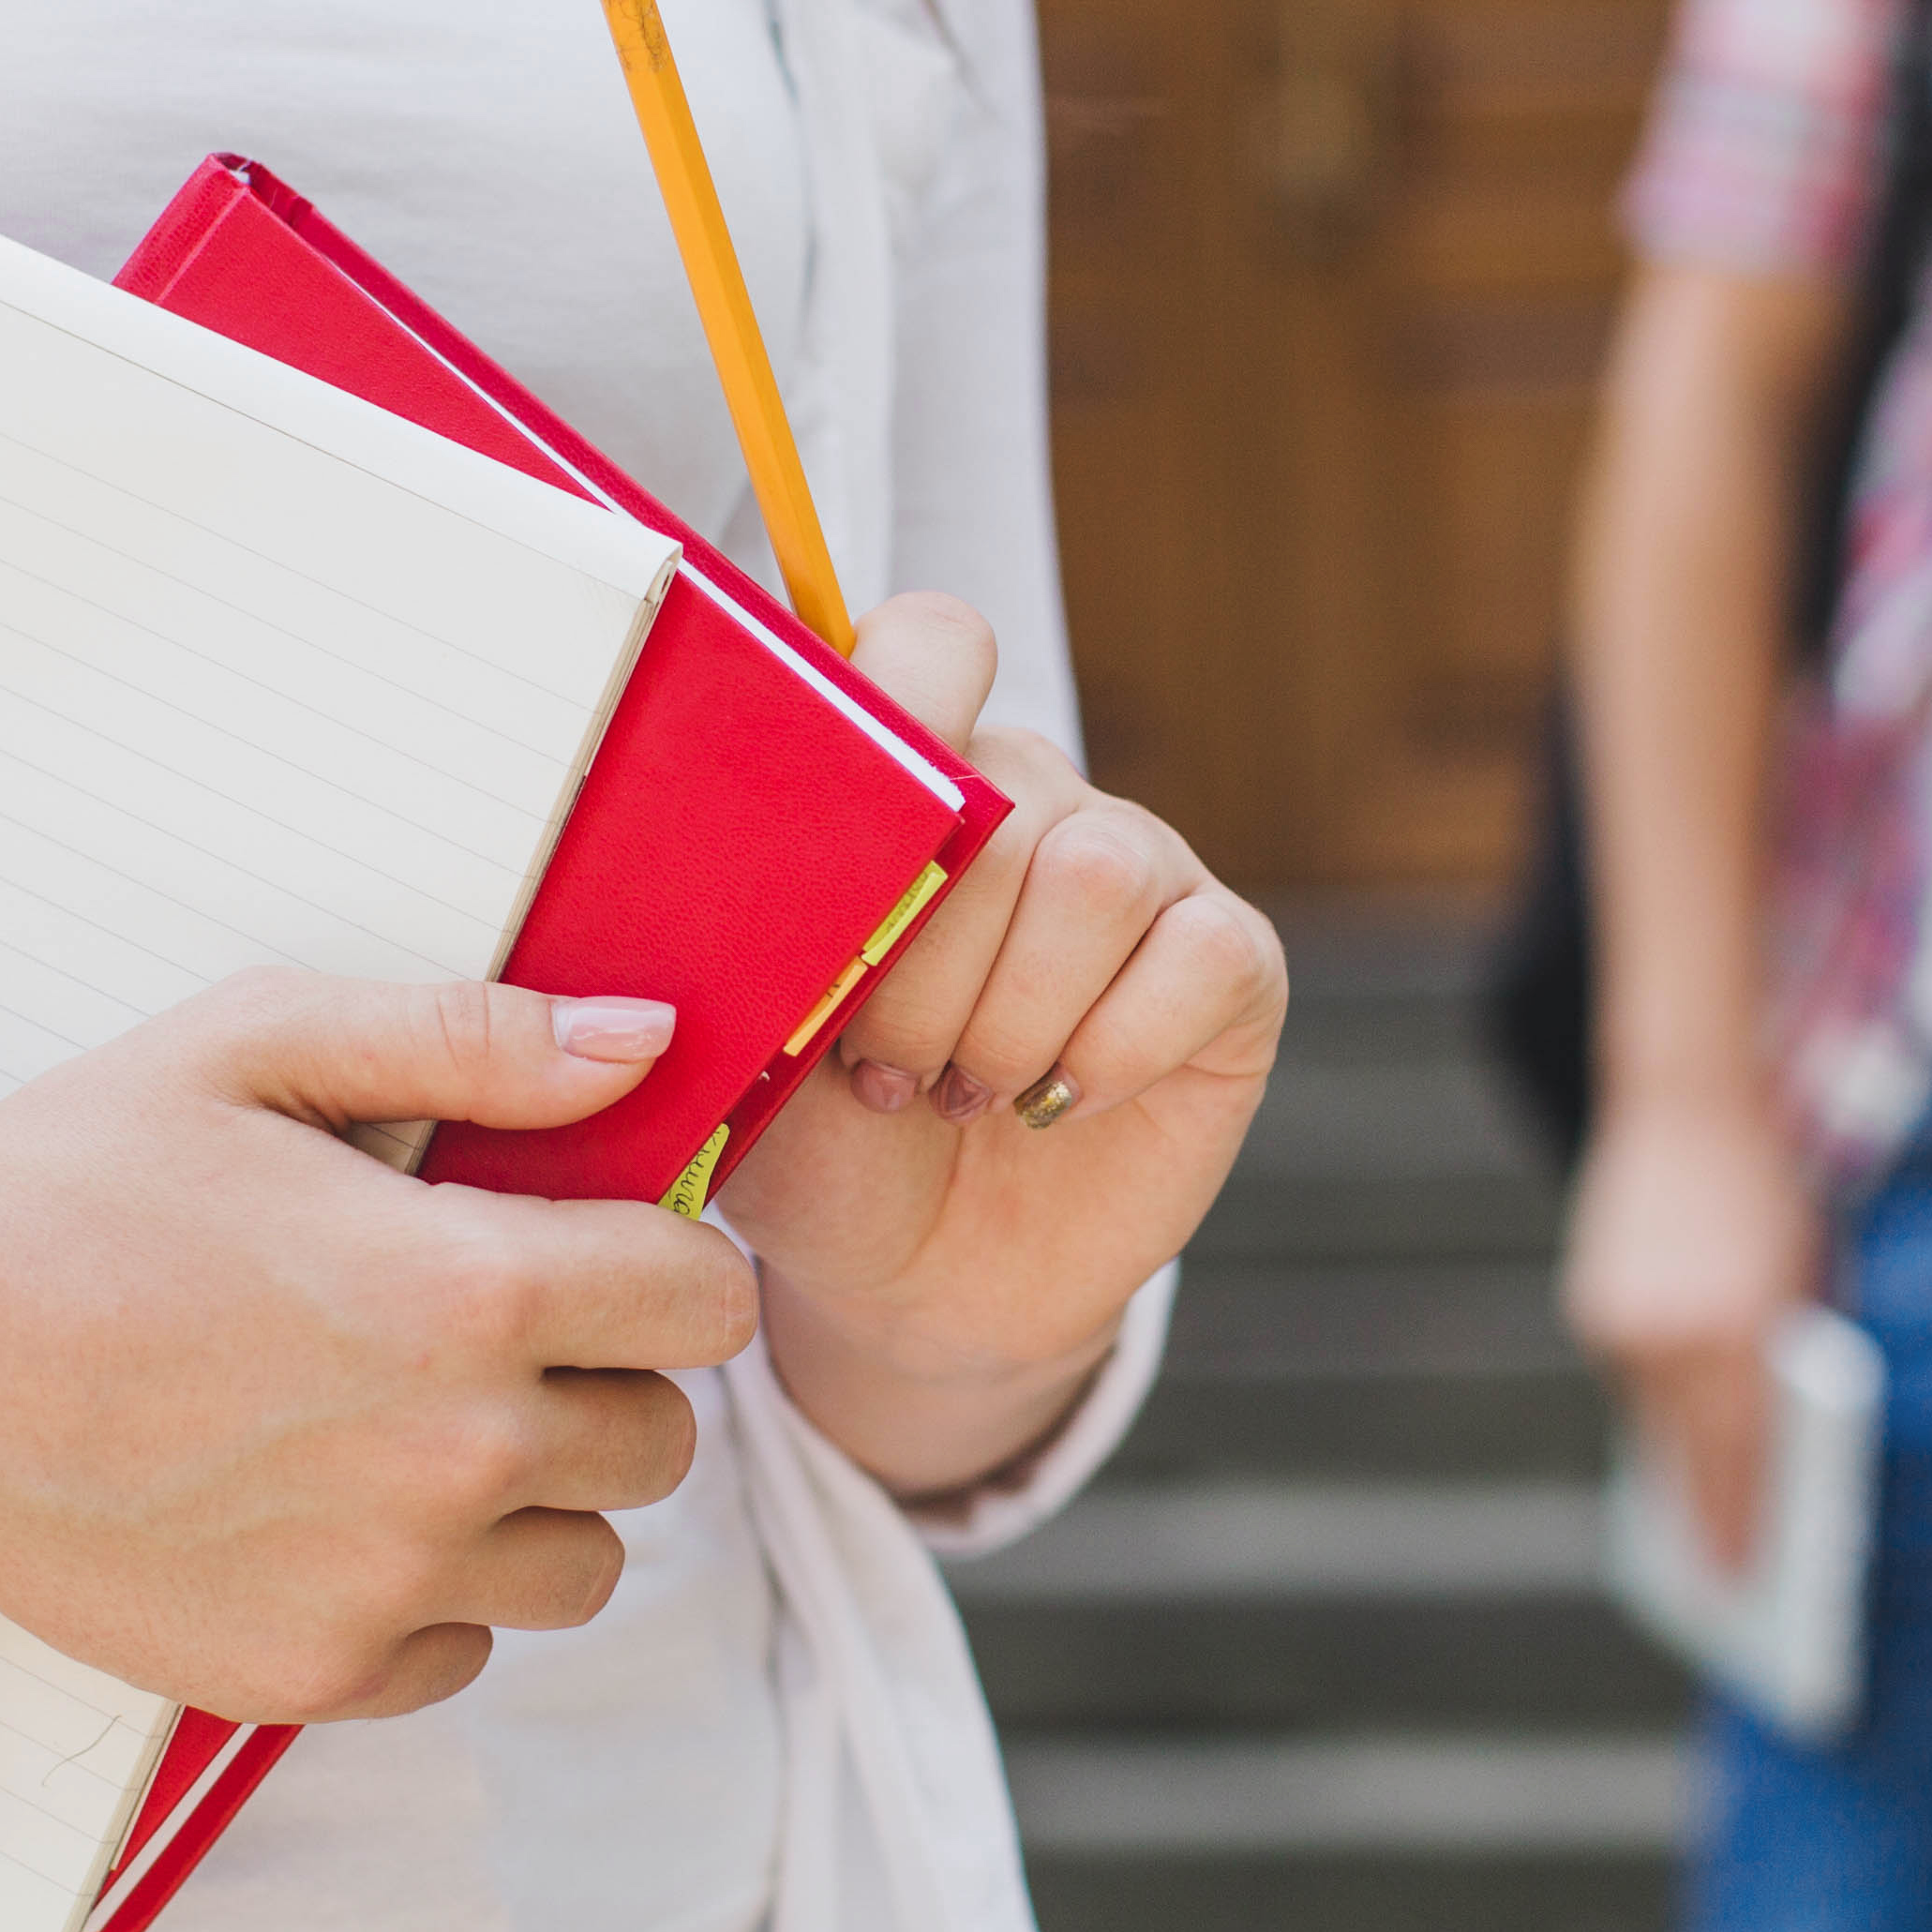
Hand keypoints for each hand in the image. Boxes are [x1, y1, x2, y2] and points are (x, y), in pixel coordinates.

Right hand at [0, 975, 757, 1724]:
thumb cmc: (66, 1182)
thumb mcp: (259, 1044)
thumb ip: (476, 1040)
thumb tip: (647, 1042)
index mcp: (468, 1292)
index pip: (705, 1303)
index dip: (663, 1265)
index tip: (593, 1251)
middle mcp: (454, 1457)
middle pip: (665, 1444)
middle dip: (601, 1380)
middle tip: (478, 1335)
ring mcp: (389, 1582)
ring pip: (587, 1563)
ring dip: (533, 1500)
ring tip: (409, 1427)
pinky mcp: (318, 1672)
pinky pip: (468, 1650)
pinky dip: (429, 1596)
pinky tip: (331, 1511)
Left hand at [708, 593, 1287, 1495]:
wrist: (916, 1283)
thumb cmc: (821, 1152)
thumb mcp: (742, 1052)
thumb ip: (733, 943)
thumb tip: (703, 863)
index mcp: (912, 782)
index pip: (932, 648)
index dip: (899, 707)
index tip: (836, 848)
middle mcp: (1034, 800)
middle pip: (1004, 797)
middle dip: (925, 966)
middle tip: (881, 1073)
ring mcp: (1142, 872)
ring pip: (1095, 871)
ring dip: (1011, 1013)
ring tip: (962, 1091)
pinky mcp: (1228, 962)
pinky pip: (1197, 957)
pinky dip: (1113, 1048)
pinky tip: (1058, 1104)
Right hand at [1561, 1085, 1821, 1569]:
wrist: (1688, 1102)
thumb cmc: (1773, 1192)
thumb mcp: (1809, 1277)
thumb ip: (1793, 1361)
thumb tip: (1780, 1453)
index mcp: (1742, 1333)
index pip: (1741, 1460)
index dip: (1738, 1529)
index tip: (1738, 1583)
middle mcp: (1675, 1336)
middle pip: (1687, 1458)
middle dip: (1702, 1522)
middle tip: (1716, 1583)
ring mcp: (1622, 1323)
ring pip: (1651, 1422)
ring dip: (1675, 1464)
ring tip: (1693, 1523)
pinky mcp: (1592, 1306)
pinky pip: (1629, 1379)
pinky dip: (1654, 1404)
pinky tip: (1674, 1434)